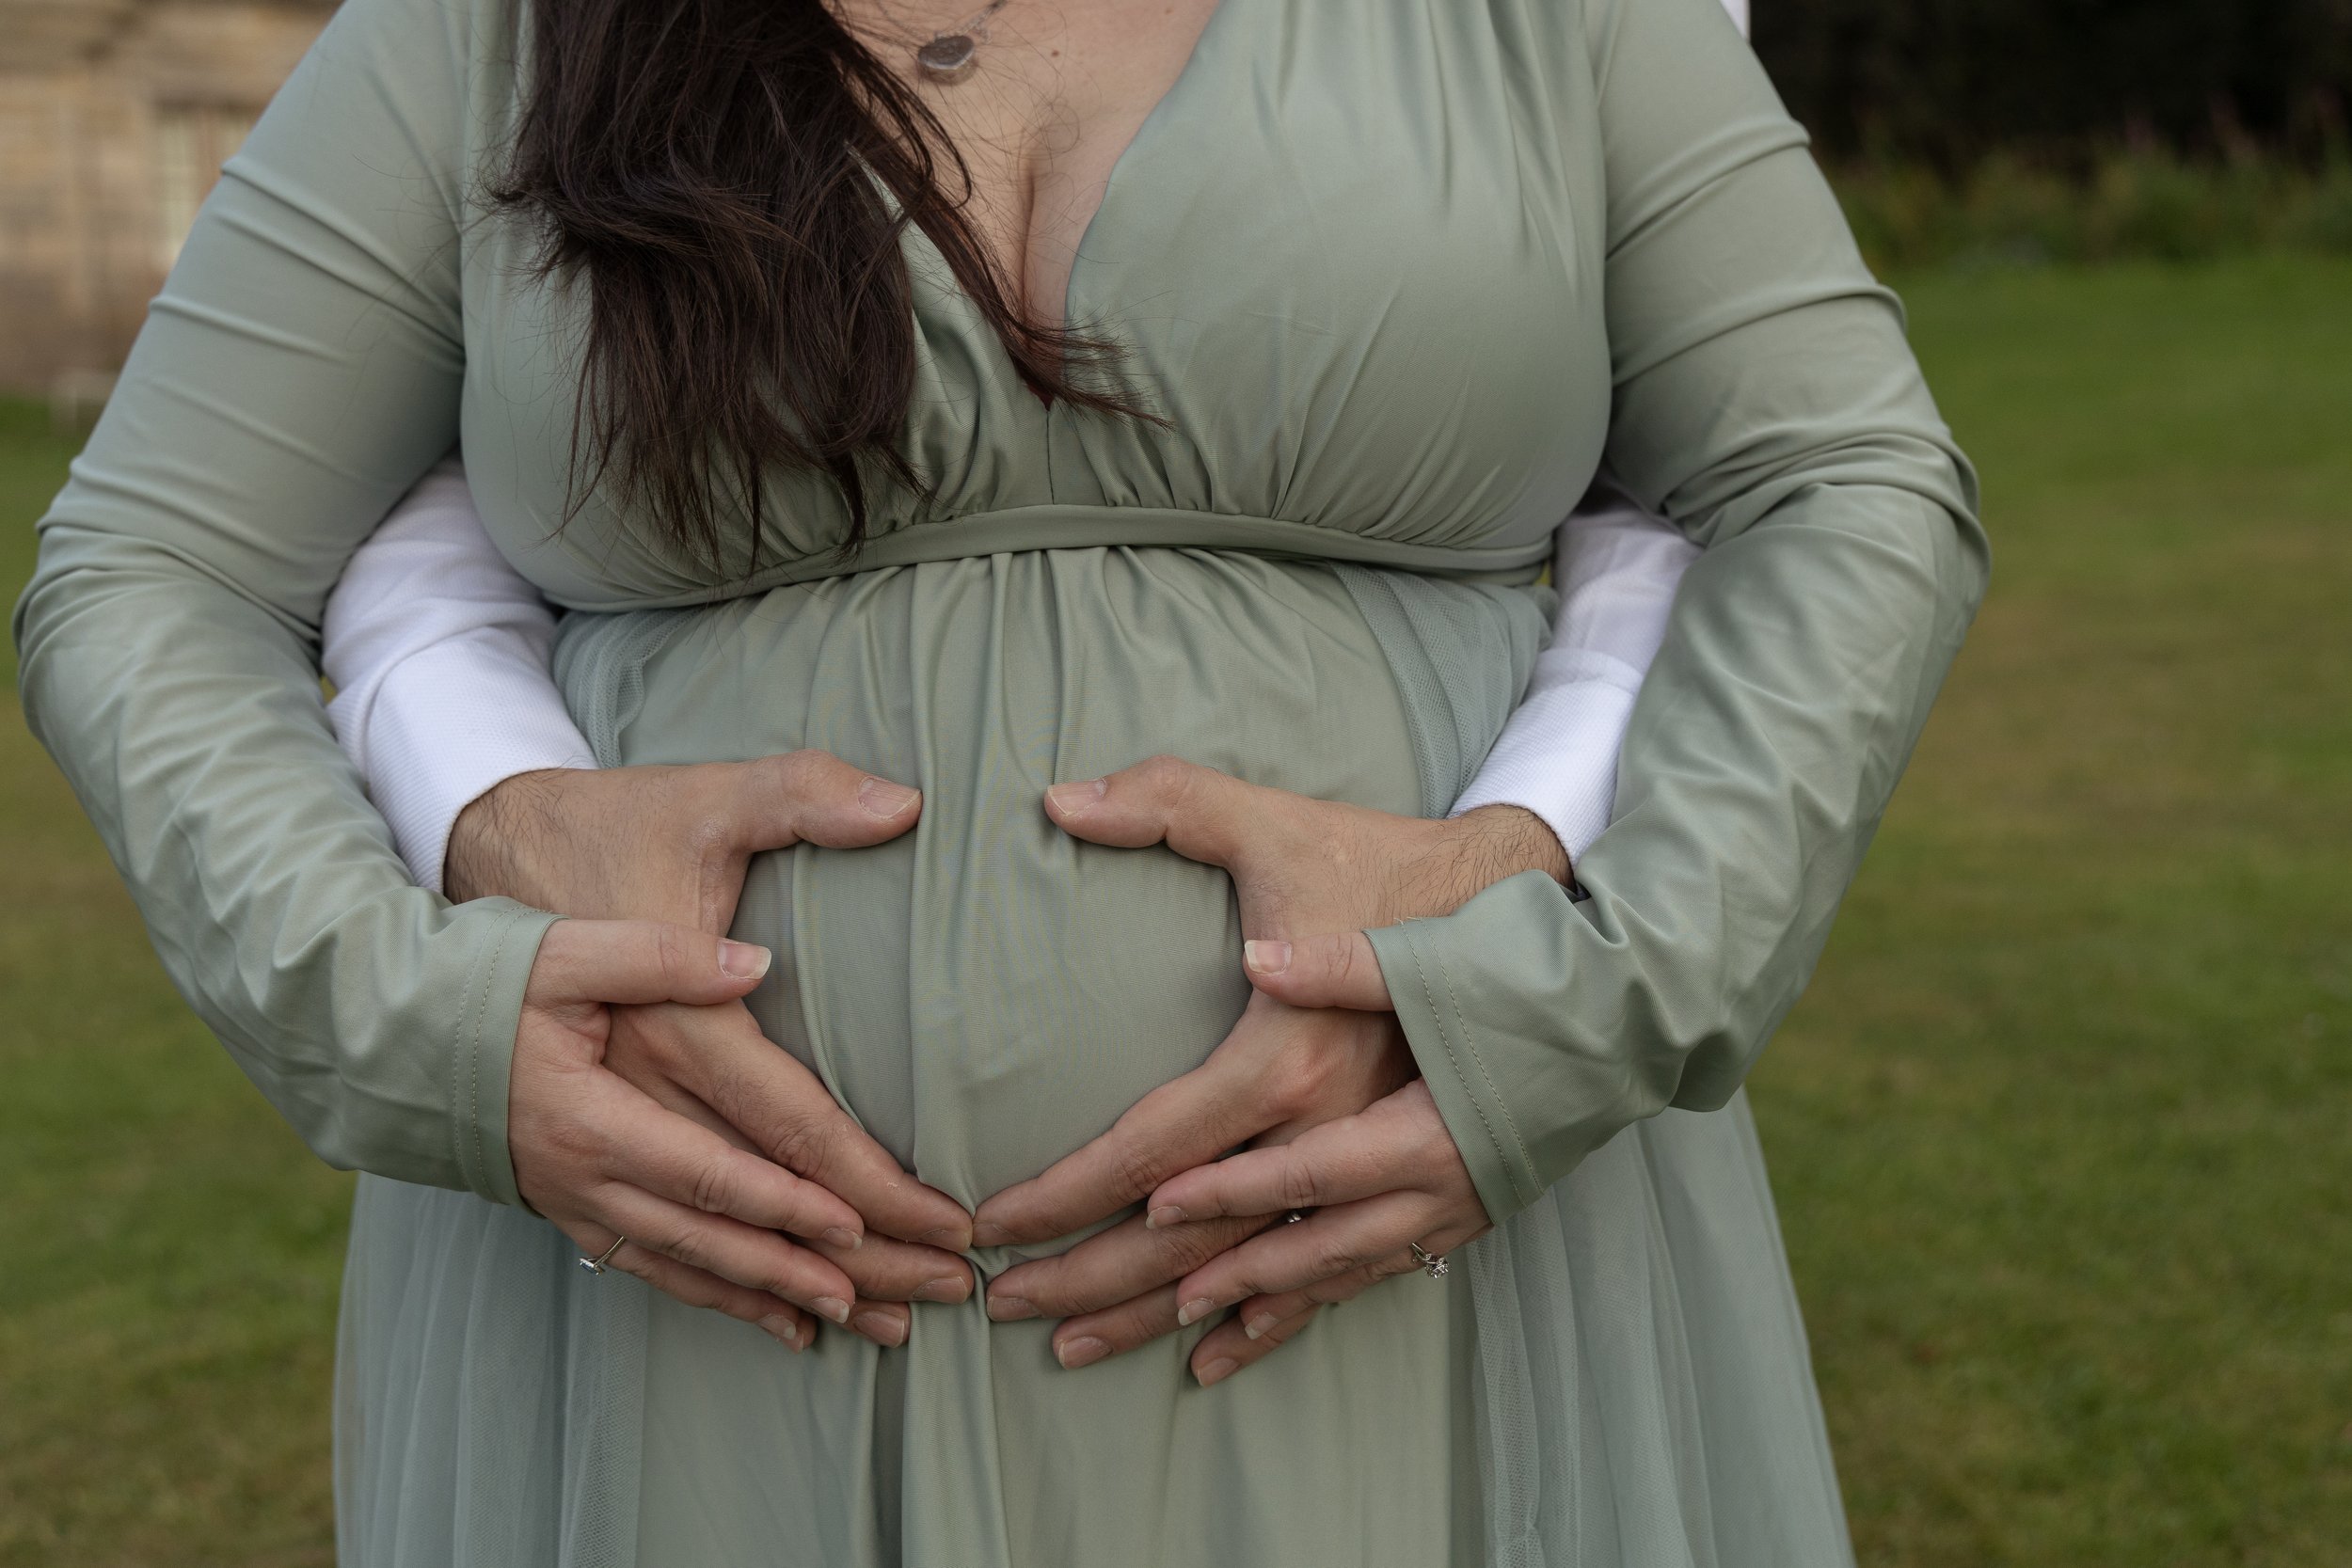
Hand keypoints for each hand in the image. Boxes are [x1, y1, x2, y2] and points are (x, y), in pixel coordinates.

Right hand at [461, 752, 974, 1347]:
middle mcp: (590, 1176)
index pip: (715, 1166)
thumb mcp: (562, 949)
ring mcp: (582, 1204)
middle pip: (727, 1236)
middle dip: (831, 1268)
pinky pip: (664, 1272)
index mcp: (593, 1113)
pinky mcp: (580, 1213)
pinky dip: (730, 1302)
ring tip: (883, 1324)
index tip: (872, 1220)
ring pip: (702, 1268)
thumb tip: (755, 966)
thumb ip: (656, 955)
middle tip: (925, 1289)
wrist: (394, 1031)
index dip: (793, 1198)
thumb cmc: (487, 977)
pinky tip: (793, 1326)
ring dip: (793, 1298)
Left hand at [973, 757, 1563, 1381]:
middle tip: (1006, 1307)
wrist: (1563, 919)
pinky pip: (1347, 1279)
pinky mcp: (1441, 1195)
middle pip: (1196, 1241)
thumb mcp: (1287, 827)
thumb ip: (1177, 807)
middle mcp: (1343, 1140)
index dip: (1068, 1195)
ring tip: (1083, 1346)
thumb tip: (1067, 802)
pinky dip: (1277, 1319)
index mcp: (1294, 1061)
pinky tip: (1218, 1352)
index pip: (1156, 1152)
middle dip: (1096, 1281)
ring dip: (1168, 1316)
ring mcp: (1400, 1183)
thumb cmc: (1411, 871)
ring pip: (1264, 1276)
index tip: (995, 1223)